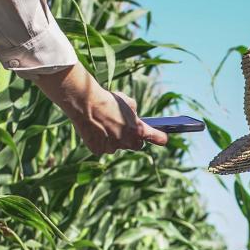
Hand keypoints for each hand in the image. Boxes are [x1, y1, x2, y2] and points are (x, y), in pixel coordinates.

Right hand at [31, 63, 167, 153]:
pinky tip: (94, 130)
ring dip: (114, 139)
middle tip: (125, 129)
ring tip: (104, 125)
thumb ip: (134, 112)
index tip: (163, 138)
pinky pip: (102, 147)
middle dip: (133, 139)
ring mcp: (112, 148)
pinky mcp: (98, 150)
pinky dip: (100, 141)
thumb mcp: (127, 102)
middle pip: (135, 145)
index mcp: (138, 130)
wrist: (85, 103)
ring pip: (117, 146)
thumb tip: (133, 116)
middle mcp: (127, 142)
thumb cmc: (108, 100)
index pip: (157, 137)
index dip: (160, 137)